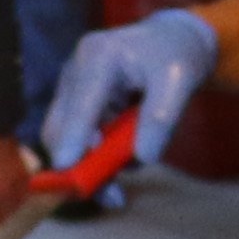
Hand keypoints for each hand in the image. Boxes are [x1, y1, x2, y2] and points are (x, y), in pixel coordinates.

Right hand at [41, 7, 215, 173]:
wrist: (170, 42)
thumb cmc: (175, 55)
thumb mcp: (180, 81)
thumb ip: (162, 116)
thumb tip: (143, 156)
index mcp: (98, 56)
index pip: (81, 102)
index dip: (72, 135)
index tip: (66, 165)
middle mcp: (75, 71)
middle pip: (58, 126)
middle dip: (78, 164)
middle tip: (111, 196)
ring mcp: (71, 89)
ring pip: (64, 140)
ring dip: (91, 166)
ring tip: (123, 184)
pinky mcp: (76, 106)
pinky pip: (78, 141)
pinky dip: (97, 159)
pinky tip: (124, 161)